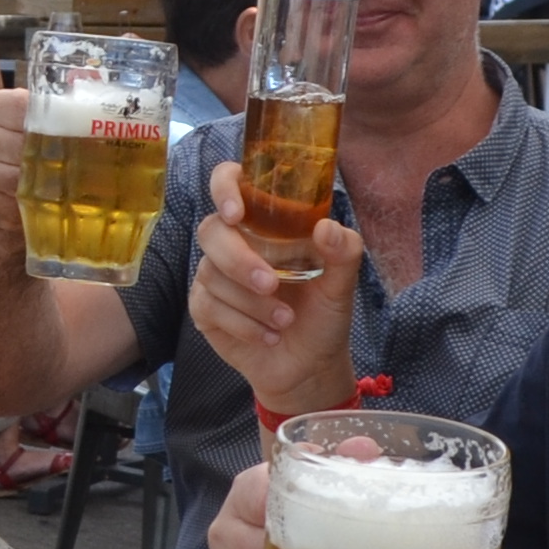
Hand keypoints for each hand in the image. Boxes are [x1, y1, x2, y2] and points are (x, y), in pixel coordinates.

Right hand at [188, 163, 363, 419]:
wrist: (310, 366)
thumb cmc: (323, 315)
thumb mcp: (342, 283)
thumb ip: (343, 251)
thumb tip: (325, 228)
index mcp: (265, 223)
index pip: (230, 182)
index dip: (225, 187)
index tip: (237, 212)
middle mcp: (235, 242)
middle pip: (212, 231)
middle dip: (240, 260)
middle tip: (272, 284)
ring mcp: (214, 275)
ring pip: (212, 274)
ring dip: (251, 302)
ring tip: (284, 321)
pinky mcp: (205, 308)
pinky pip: (208, 306)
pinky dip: (243, 324)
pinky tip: (268, 336)